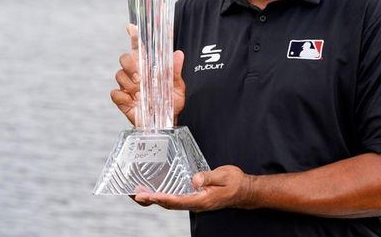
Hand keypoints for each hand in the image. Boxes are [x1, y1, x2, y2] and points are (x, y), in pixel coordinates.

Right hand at [111, 24, 186, 125]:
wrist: (167, 122)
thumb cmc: (171, 103)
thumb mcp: (178, 86)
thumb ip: (176, 71)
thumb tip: (178, 54)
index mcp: (148, 67)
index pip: (138, 47)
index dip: (134, 36)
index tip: (131, 27)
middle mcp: (136, 74)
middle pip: (124, 58)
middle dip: (130, 65)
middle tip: (141, 76)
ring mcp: (128, 87)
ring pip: (119, 75)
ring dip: (130, 82)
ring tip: (141, 91)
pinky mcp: (122, 100)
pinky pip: (115, 93)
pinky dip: (123, 96)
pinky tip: (133, 101)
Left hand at [132, 166, 254, 211]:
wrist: (244, 191)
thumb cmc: (235, 182)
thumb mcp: (224, 175)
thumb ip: (208, 177)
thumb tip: (194, 179)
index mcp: (202, 200)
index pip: (178, 200)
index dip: (163, 198)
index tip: (150, 196)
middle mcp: (195, 203)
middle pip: (169, 204)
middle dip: (152, 200)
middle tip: (137, 194)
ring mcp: (194, 202)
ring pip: (170, 203)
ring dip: (154, 199)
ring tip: (140, 193)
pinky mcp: (194, 198)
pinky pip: (175, 199)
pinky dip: (163, 196)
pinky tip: (155, 191)